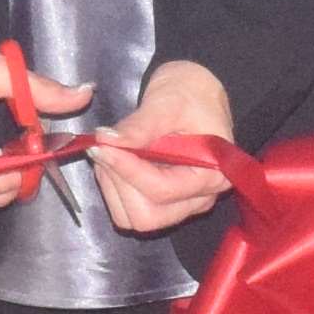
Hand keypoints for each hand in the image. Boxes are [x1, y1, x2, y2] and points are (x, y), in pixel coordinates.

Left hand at [83, 62, 239, 235]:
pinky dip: (114, 189)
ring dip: (113, 187)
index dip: (127, 170)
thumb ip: (138, 126)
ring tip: (110, 152)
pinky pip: (129, 211)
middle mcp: (199, 199)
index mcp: (211, 175)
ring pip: (133, 219)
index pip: (161, 190)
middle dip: (119, 183)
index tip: (102, 145)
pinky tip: (115, 161)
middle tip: (104, 149)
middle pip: (147, 216)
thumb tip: (106, 140)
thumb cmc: (190, 94)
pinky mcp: (162, 204)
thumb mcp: (166, 103)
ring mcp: (181, 205)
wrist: (194, 94)